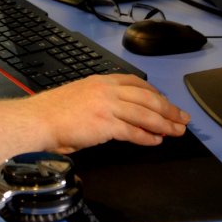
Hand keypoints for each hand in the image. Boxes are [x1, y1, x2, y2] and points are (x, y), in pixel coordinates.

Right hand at [22, 74, 189, 153]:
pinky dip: (147, 137)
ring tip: (176, 131)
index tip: (166, 102)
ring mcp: (108, 106)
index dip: (155, 94)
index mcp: (102, 81)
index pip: (137, 83)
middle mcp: (108, 90)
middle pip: (147, 99)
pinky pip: (133, 131)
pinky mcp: (106, 124)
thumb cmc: (54, 111)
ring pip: (145, 114)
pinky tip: (156, 141)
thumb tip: (117, 112)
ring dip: (164, 124)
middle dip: (168, 109)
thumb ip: (101, 100)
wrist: (39, 120)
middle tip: (182, 118)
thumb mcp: (82, 95)